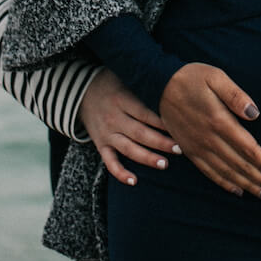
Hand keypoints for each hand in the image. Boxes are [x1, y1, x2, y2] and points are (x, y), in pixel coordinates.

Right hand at [79, 68, 177, 186]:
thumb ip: (145, 86)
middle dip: (160, 142)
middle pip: (140, 133)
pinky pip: (109, 162)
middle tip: (179, 149)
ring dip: (146, 158)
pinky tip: (134, 181)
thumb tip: (172, 91)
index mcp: (123, 100)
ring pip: (128, 149)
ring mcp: (107, 134)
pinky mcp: (100, 145)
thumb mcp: (127, 78)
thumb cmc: (112, 82)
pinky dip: (120, 173)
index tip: (180, 128)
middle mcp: (114, 119)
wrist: (81, 90)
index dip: (162, 122)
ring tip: (164, 164)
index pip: (145, 113)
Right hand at [158, 62, 260, 200]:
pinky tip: (238, 191)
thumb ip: (236, 95)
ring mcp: (198, 147)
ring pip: (227, 173)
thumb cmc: (191, 78)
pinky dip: (225, 184)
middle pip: (241, 165)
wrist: (158, 84)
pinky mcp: (189, 150)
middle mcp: (209, 139)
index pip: (248, 149)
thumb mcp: (215, 77)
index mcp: (219, 121)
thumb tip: (255, 114)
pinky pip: (209, 172)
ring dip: (248, 186)